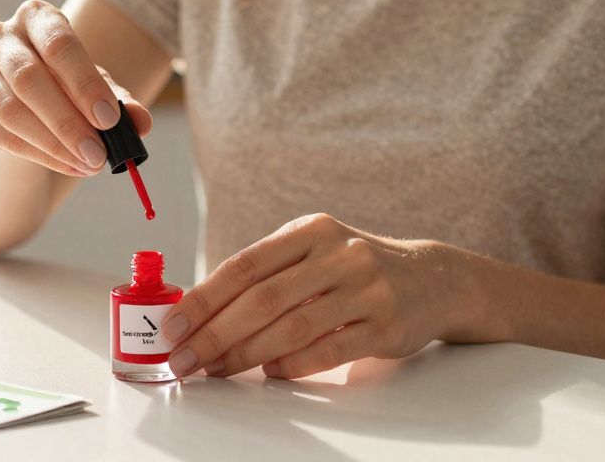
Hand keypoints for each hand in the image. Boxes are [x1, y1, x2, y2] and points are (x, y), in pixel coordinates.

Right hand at [0, 0, 152, 175]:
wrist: (27, 105)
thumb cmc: (68, 85)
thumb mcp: (98, 88)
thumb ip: (121, 102)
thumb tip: (140, 121)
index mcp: (36, 17)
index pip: (58, 43)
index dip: (84, 82)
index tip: (110, 119)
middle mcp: (0, 37)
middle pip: (29, 78)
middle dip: (68, 121)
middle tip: (99, 153)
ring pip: (11, 110)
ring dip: (53, 143)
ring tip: (89, 164)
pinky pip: (0, 135)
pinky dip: (37, 155)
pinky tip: (68, 165)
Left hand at [160, 214, 467, 378]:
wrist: (432, 278)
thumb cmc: (354, 269)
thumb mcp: (313, 252)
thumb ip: (266, 274)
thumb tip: (199, 311)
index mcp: (309, 231)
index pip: (244, 265)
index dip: (203, 298)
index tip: (172, 326)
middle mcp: (337, 254)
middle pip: (262, 298)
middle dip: (215, 333)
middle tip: (184, 360)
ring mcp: (364, 288)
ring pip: (292, 326)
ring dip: (246, 354)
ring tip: (216, 370)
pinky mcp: (384, 324)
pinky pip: (329, 349)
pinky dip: (293, 363)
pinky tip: (270, 372)